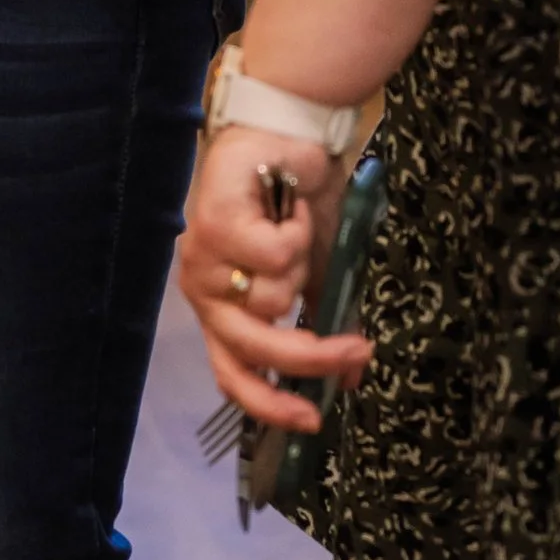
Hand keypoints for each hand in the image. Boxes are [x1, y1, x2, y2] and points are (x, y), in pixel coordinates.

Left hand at [178, 120, 365, 437]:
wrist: (286, 138)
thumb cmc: (294, 207)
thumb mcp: (315, 273)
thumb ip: (321, 323)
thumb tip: (350, 383)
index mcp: (221, 308)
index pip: (232, 373)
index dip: (269, 405)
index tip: (314, 421)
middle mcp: (203, 290)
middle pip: (252, 348)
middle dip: (310, 355)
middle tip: (357, 349)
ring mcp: (202, 258)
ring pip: (270, 299)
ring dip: (301, 267)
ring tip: (293, 230)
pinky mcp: (211, 224)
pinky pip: (273, 256)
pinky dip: (294, 231)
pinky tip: (286, 208)